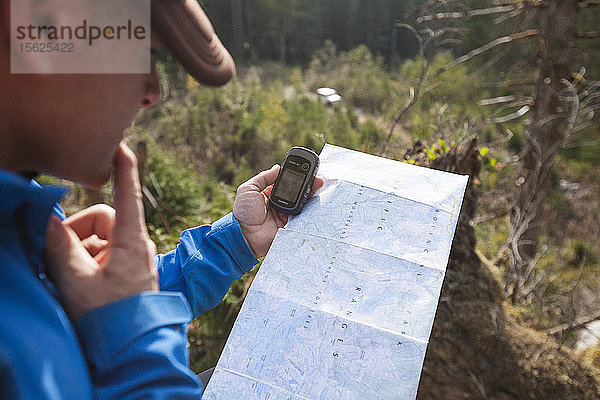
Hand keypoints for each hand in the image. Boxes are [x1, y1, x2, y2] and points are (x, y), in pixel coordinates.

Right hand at [44, 143, 157, 319]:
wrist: (133, 350)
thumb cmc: (110, 317)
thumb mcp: (76, 281)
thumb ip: (59, 246)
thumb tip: (46, 217)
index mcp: (131, 239)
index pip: (127, 193)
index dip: (122, 166)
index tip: (117, 144)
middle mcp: (136, 244)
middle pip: (102, 218)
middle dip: (77, 231)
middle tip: (59, 256)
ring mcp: (133, 259)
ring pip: (100, 239)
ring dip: (80, 251)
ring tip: (70, 280)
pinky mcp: (128, 272)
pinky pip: (104, 255)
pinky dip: (87, 262)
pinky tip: (77, 285)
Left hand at [233, 164, 323, 257]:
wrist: (245, 235)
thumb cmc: (244, 212)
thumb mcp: (248, 189)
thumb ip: (263, 177)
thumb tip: (277, 167)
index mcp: (269, 192)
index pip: (285, 181)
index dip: (294, 175)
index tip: (303, 168)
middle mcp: (279, 201)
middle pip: (296, 190)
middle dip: (307, 182)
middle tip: (316, 175)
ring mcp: (286, 213)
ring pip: (301, 201)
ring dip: (310, 192)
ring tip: (318, 184)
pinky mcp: (291, 224)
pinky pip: (302, 215)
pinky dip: (309, 208)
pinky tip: (314, 199)